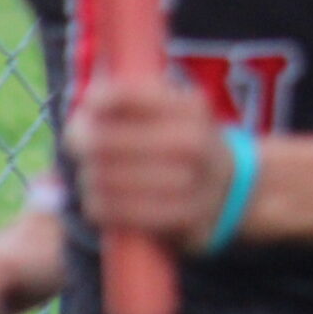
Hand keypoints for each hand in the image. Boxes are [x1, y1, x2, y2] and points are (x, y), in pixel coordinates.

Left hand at [63, 75, 232, 254]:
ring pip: (105, 178)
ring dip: (88, 178)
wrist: (232, 189)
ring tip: (92, 177)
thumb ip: (135, 99)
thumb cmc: (185, 143)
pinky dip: (99, 206)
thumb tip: (88, 103)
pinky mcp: (180, 217)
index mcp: (191, 106)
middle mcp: (193, 141)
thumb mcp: (176, 110)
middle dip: (82, 145)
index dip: (94, 103)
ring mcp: (189, 181)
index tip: (88, 110)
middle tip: (80, 149)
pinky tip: (102, 201)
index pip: (122, 96)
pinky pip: (116, 211)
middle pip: (104, 141)